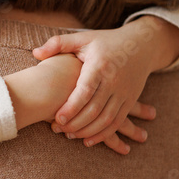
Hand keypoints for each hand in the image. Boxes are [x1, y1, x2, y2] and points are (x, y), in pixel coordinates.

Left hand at [32, 18, 178, 147]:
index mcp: (99, 66)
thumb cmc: (106, 42)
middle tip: (57, 130)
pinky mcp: (130, 101)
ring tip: (69, 136)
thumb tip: (35, 53)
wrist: (142, 45)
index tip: (57, 119)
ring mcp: (124, 93)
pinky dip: (103, 134)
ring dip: (87, 131)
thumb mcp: (83, 38)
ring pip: (106, 119)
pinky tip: (88, 140)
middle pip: (94, 109)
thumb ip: (58, 44)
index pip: (85, 91)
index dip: (71, 107)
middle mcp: (114, 81)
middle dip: (75, 124)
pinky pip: (117, 122)